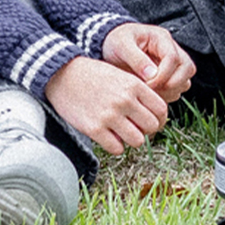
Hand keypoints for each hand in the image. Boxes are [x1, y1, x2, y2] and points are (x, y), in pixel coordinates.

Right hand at [44, 56, 168, 154]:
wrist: (63, 75)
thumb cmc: (93, 75)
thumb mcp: (121, 75)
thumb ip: (139, 93)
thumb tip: (156, 116)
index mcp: (133, 84)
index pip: (161, 110)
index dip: (159, 118)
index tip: (151, 120)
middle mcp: (124, 100)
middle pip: (152, 126)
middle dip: (146, 129)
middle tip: (136, 127)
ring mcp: (110, 115)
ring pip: (138, 141)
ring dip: (131, 139)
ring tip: (122, 131)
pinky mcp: (95, 129)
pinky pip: (117, 149)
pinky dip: (115, 145)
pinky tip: (108, 135)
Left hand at [102, 23, 195, 101]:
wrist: (109, 45)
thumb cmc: (115, 41)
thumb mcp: (121, 45)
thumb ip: (136, 58)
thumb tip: (152, 75)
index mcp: (161, 38)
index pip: (173, 58)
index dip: (163, 74)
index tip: (148, 84)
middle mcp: (171, 49)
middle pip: (187, 68)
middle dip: (172, 83)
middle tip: (152, 90)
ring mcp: (171, 63)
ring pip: (185, 80)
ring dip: (171, 91)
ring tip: (150, 92)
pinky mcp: (168, 76)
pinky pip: (177, 89)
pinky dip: (167, 96)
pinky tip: (150, 95)